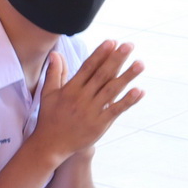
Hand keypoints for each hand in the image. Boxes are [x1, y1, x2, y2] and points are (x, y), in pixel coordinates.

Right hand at [30, 41, 142, 162]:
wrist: (50, 145)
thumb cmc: (49, 118)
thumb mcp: (47, 94)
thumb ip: (54, 73)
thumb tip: (55, 53)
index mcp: (70, 90)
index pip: (87, 68)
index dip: (100, 54)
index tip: (111, 42)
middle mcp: (81, 99)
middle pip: (102, 75)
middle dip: (116, 59)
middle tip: (129, 45)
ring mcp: (91, 111)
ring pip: (112, 90)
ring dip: (127, 76)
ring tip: (140, 63)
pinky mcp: (100, 124)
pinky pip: (116, 110)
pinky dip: (128, 101)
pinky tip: (139, 90)